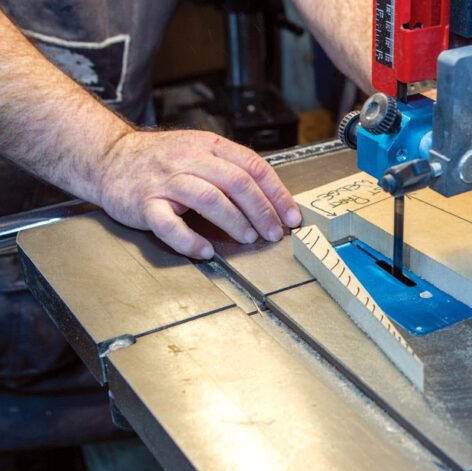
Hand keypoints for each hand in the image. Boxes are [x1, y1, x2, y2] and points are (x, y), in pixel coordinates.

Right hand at [99, 130, 300, 258]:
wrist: (108, 159)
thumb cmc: (159, 161)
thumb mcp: (199, 152)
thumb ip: (231, 170)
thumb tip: (271, 200)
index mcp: (208, 147)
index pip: (252, 166)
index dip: (276, 193)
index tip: (290, 216)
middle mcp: (188, 160)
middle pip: (235, 182)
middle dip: (261, 210)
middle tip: (273, 232)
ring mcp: (165, 181)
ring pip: (208, 198)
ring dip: (234, 221)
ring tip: (248, 238)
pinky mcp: (144, 203)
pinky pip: (169, 224)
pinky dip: (189, 240)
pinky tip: (205, 251)